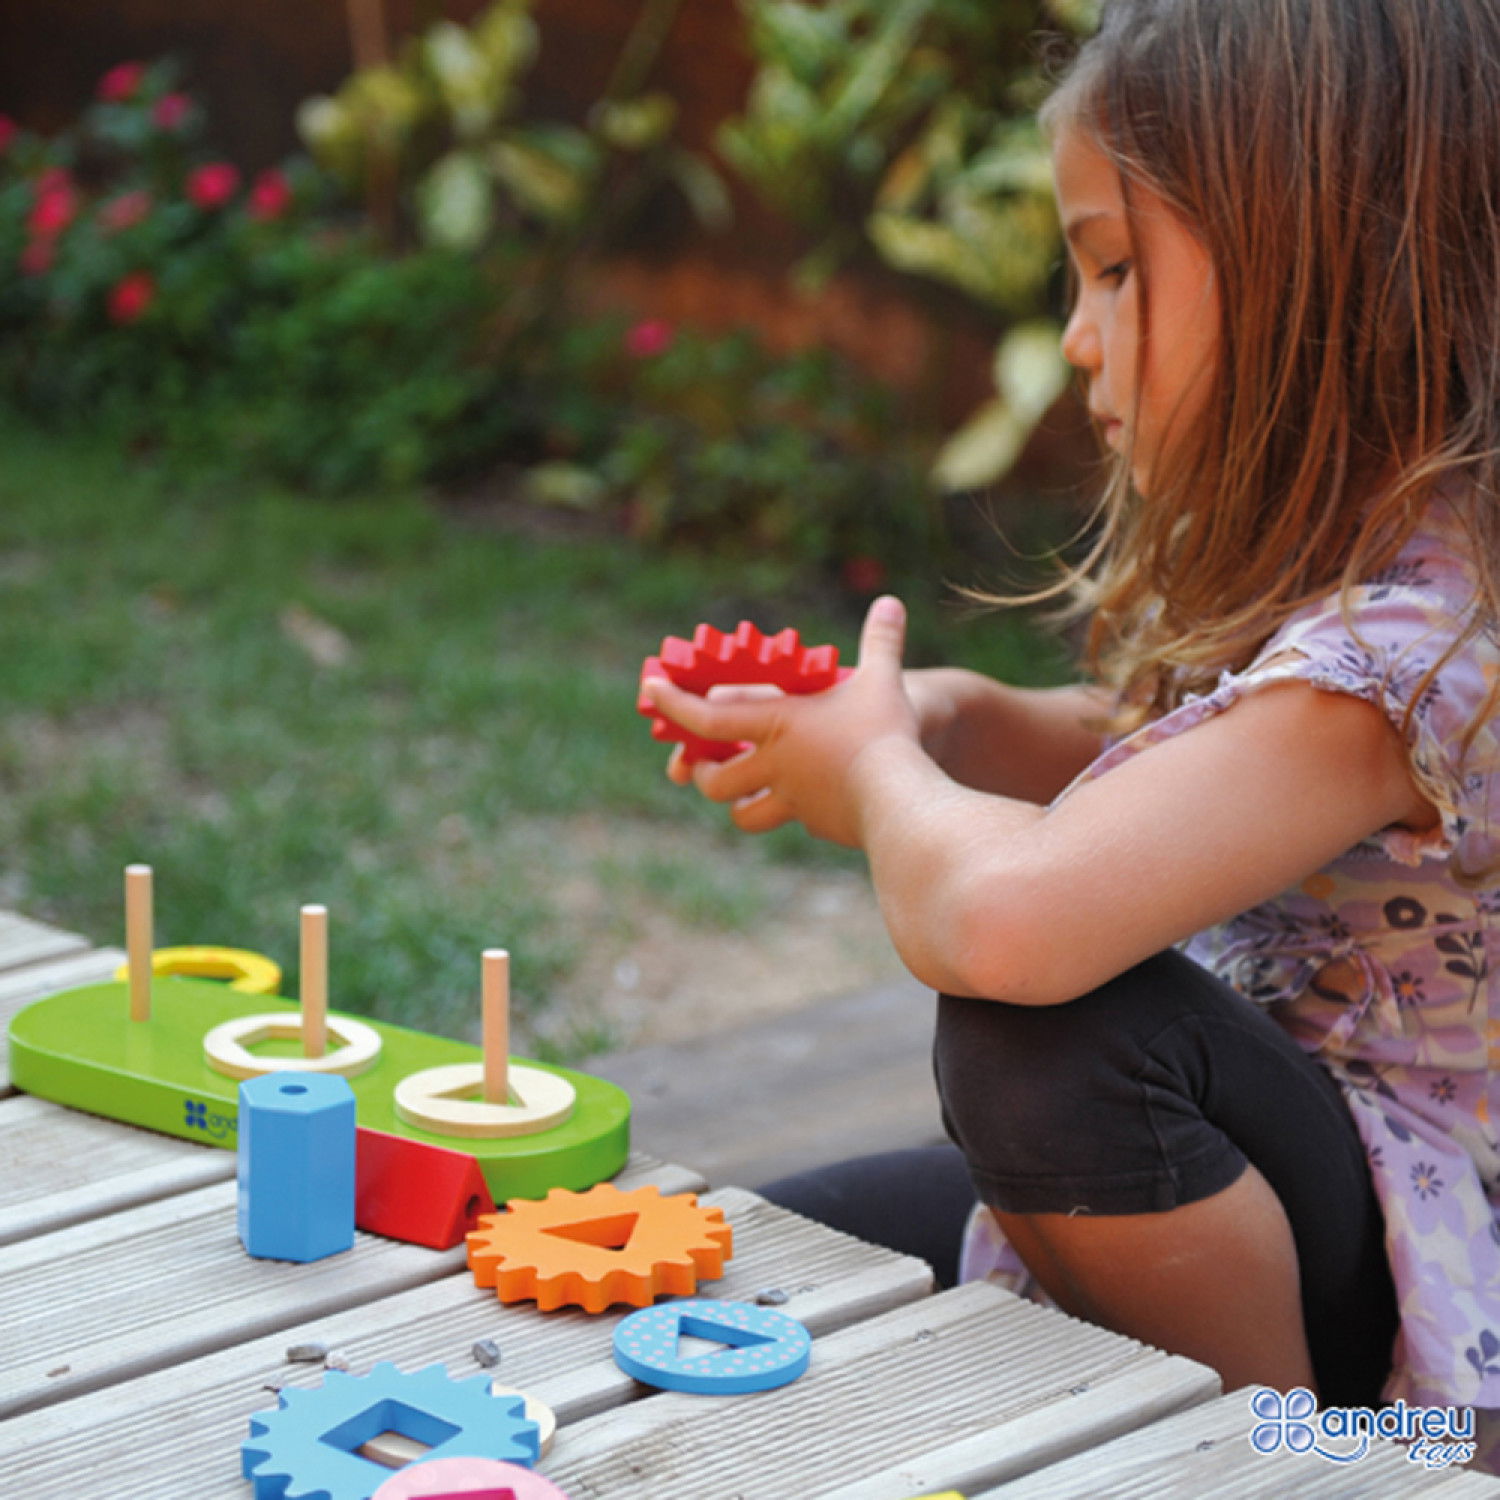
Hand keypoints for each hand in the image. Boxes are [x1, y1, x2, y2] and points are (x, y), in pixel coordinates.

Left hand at [643, 596, 920, 845]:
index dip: (675, 703)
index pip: (707, 718)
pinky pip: (790, 820)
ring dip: (738, 804)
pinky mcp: (815, 824)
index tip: (651, 689)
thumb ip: (881, 641)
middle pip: (714, 780)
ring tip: (744, 793)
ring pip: (743, 814)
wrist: (899, 801)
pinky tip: (806, 803)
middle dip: (701, 772)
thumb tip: (891, 600)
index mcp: (776, 725)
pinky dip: (789, 812)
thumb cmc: (882, 735)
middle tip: (702, 763)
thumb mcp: (882, 681)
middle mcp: (774, 766)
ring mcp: (791, 801)